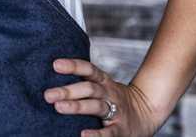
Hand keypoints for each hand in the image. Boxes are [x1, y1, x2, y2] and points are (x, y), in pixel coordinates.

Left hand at [44, 58, 165, 136]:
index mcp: (104, 82)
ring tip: (58, 107)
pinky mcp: (120, 129)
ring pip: (96, 106)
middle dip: (68, 91)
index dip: (73, 66)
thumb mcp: (102, 86)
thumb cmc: (114, 99)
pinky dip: (96, 134)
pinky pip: (108, 132)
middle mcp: (109, 94)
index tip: (55, 64)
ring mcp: (116, 111)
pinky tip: (83, 135)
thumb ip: (83, 82)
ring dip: (77, 106)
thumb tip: (50, 79)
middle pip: (89, 89)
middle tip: (47, 94)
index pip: (89, 70)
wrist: (148, 113)